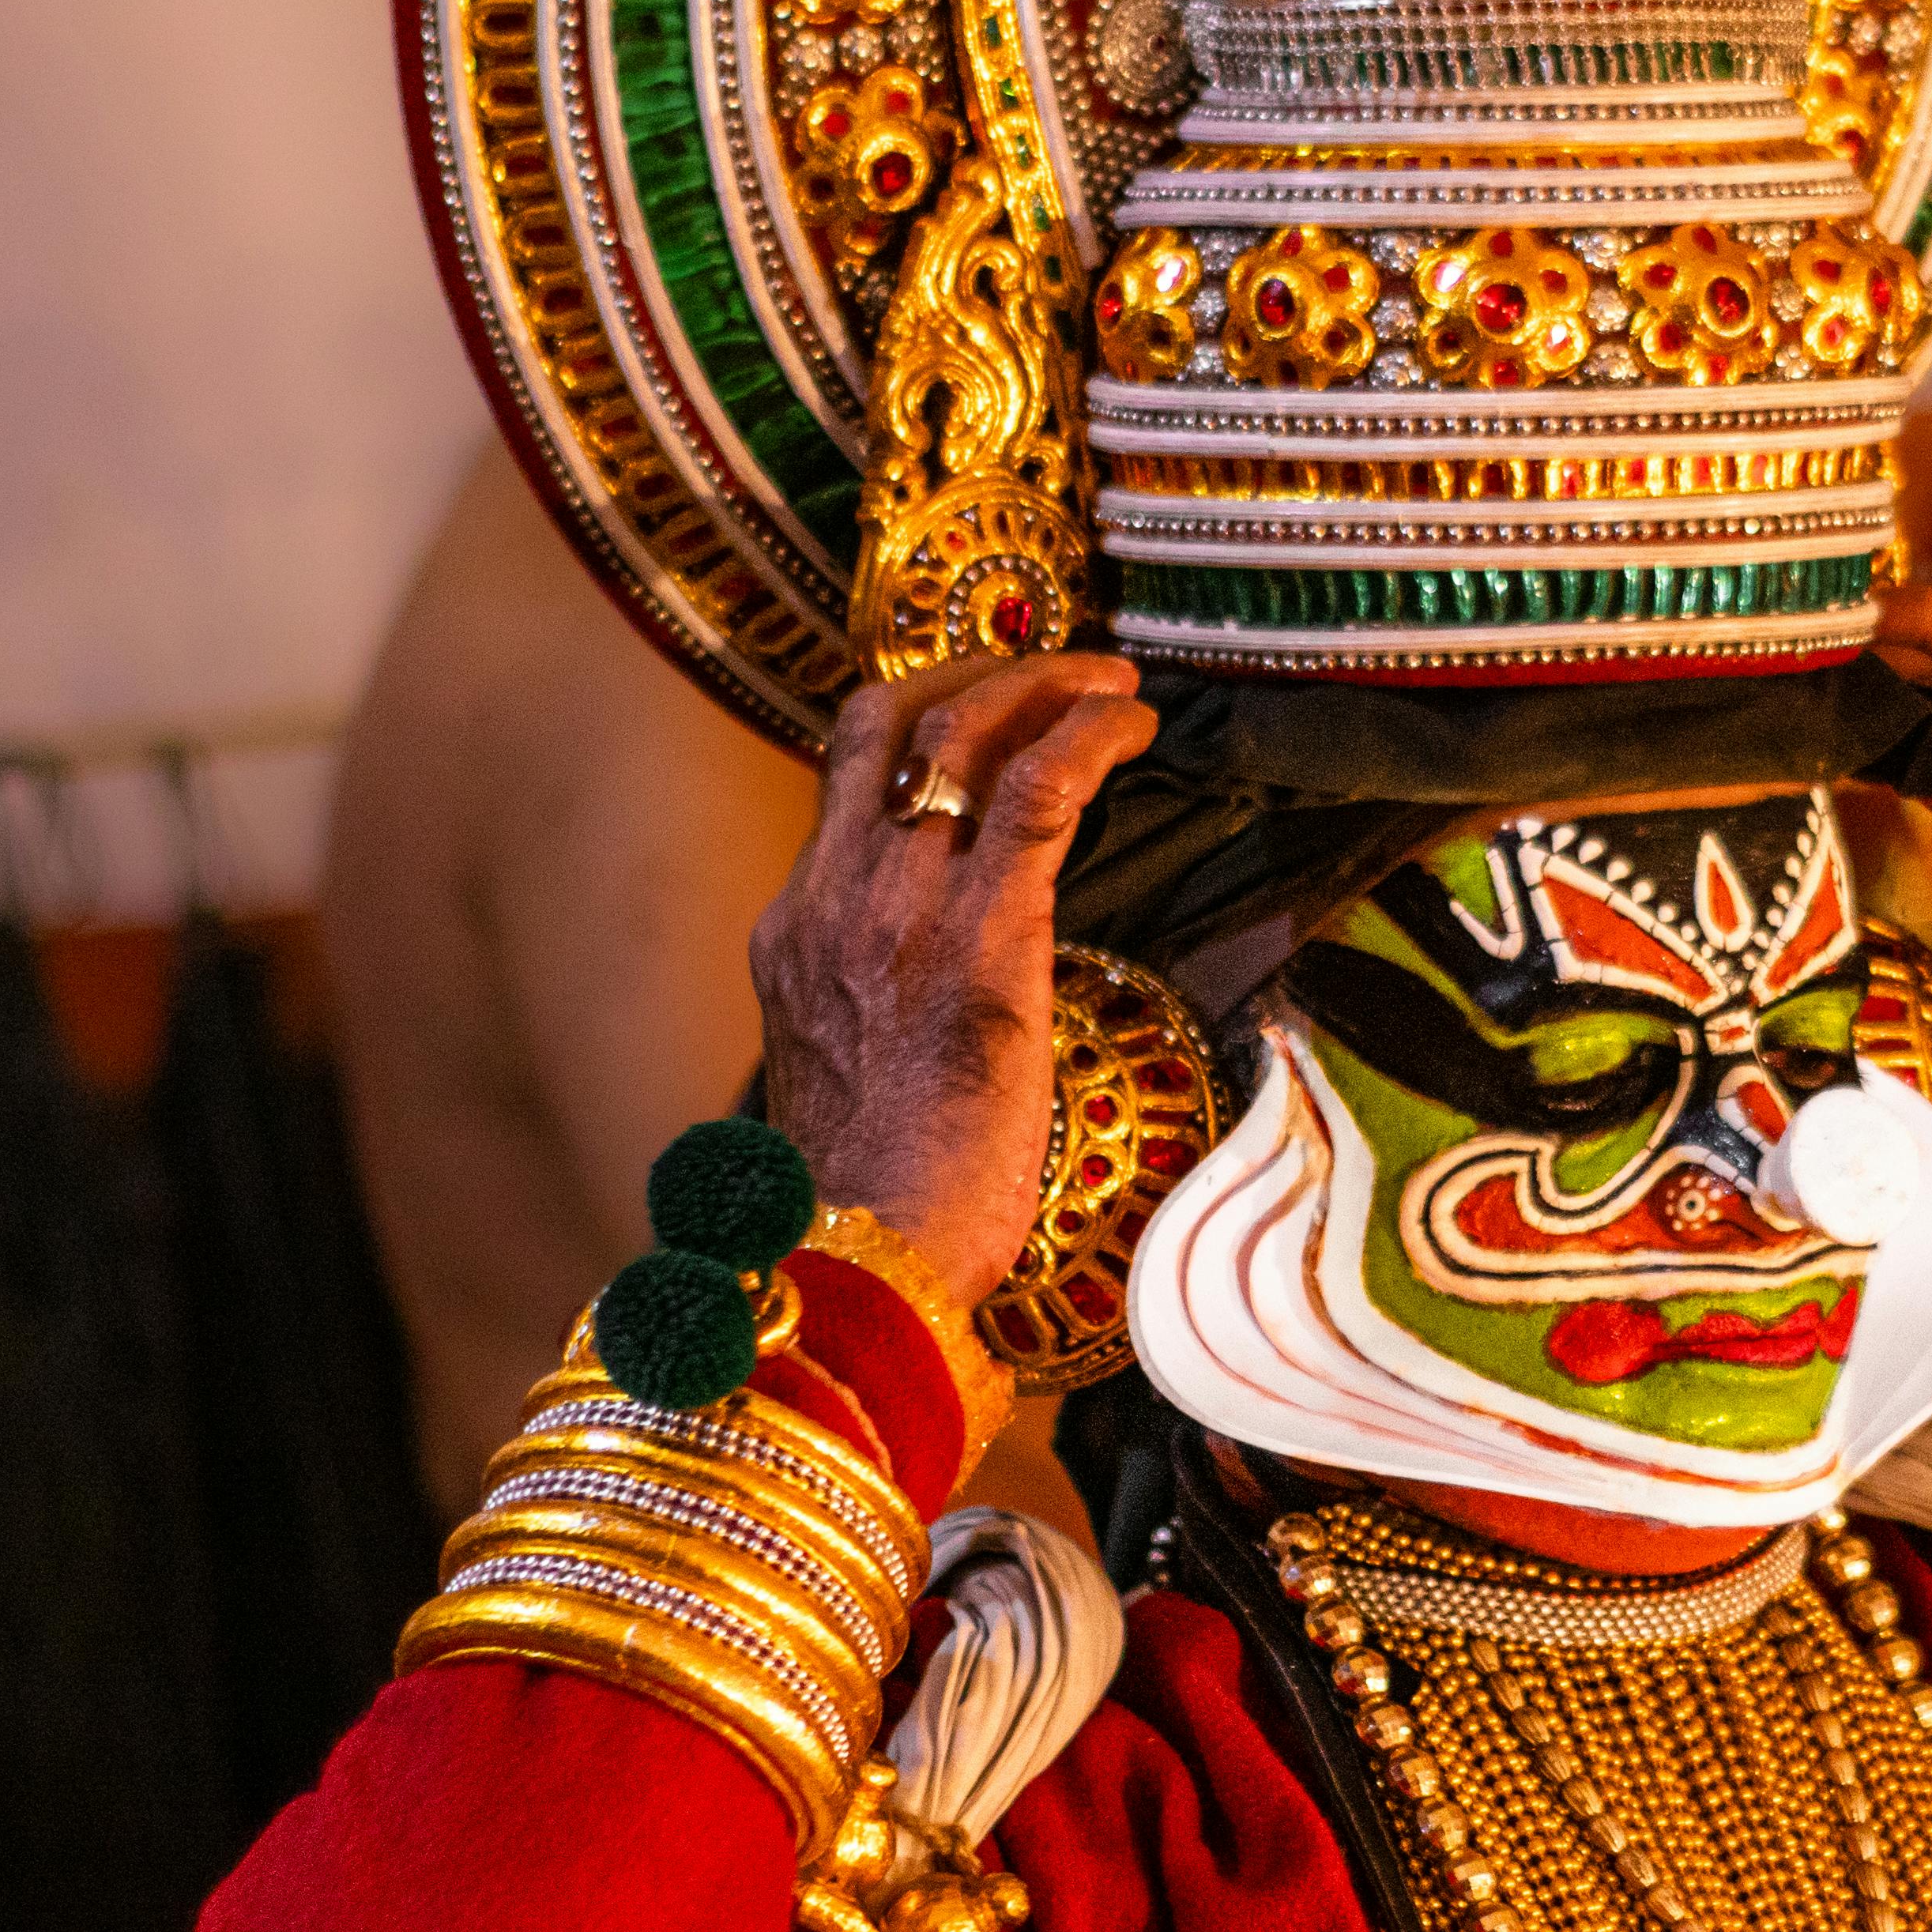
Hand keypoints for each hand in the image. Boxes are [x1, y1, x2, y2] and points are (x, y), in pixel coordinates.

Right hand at [750, 654, 1158, 1303]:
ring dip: (1048, 685)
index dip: (921, 722)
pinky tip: (1137, 724)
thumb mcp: (847, 1084)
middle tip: (1063, 674)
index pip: (847, 779)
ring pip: (964, 730)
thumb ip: (873, 1018)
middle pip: (892, 722)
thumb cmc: (877, 1207)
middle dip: (986, 675)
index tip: (991, 712)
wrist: (866, 1258)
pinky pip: (1039, 787)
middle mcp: (833, 898)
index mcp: (795, 935)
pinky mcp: (985, 935)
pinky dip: (1092, 734)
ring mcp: (899, 909)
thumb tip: (933, 1014)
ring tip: (1113, 684)